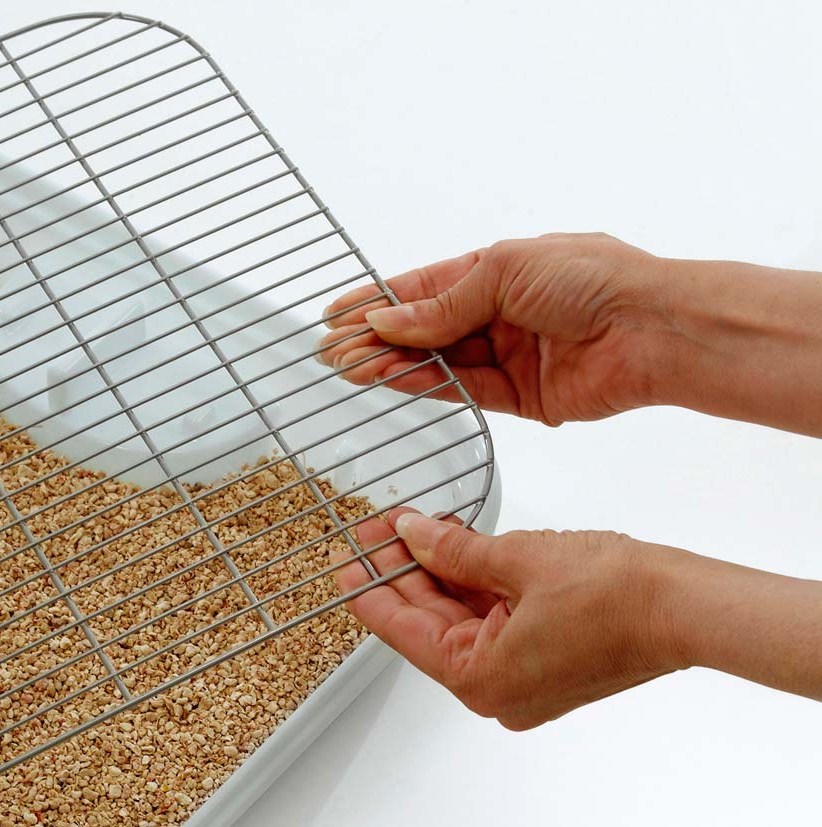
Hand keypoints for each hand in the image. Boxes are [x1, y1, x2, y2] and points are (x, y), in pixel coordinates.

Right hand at [319, 233, 671, 424]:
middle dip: (377, 338)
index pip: (422, 288)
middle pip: (423, 329)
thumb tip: (389, 321)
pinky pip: (462, 389)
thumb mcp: (506, 271)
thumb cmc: (595, 279)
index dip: (377, 300)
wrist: (652, 329)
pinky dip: (426, 385)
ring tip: (351, 367)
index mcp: (496, 271)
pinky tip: (392, 378)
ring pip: (436, 362)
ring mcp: (505, 354)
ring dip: (393, 363)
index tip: (335, 313)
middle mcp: (497, 313)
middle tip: (333, 350)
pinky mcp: (518, 395)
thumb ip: (443, 304)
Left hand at [331, 510, 821, 727]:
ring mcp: (521, 678)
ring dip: (440, 574)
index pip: (400, 629)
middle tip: (381, 528)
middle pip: (429, 623)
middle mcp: (496, 690)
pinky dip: (473, 586)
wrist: (686, 607)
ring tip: (417, 528)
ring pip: (460, 620)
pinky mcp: (543, 661)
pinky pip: (491, 623)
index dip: (367, 587)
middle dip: (404, 571)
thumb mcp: (516, 559)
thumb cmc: (616, 595)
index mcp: (479, 678)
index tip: (344, 558)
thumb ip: (453, 550)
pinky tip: (457, 547)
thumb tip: (412, 534)